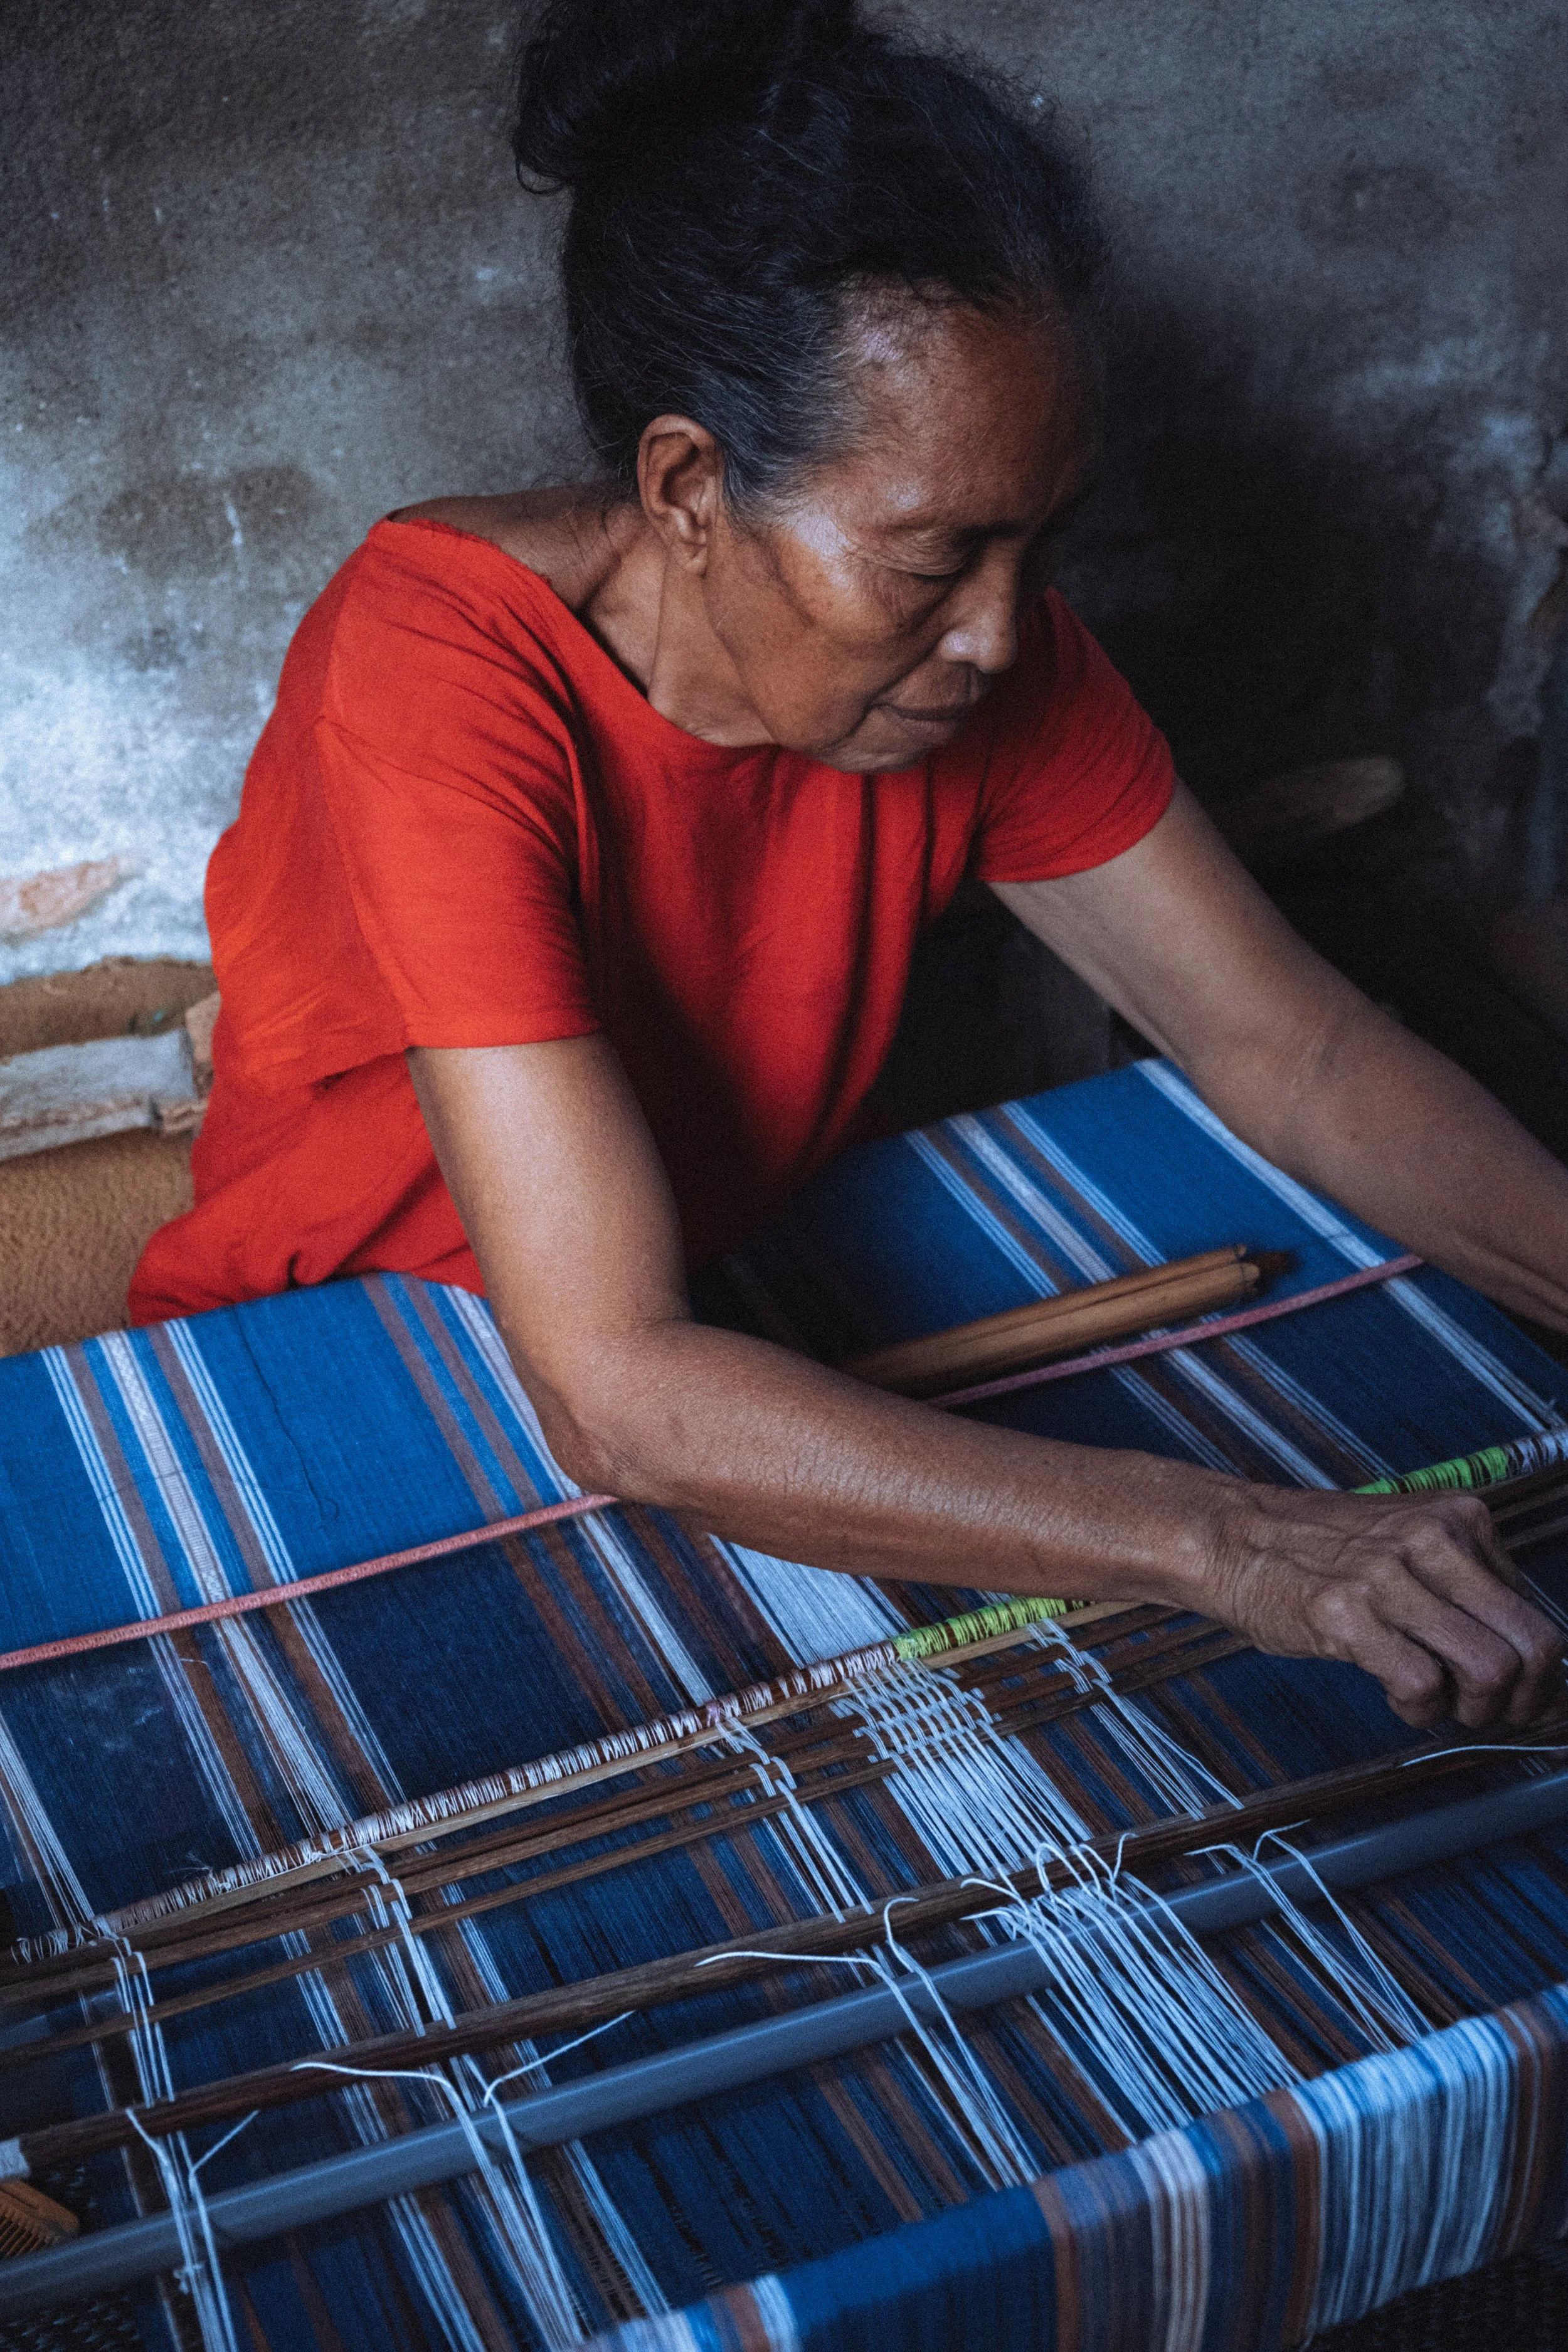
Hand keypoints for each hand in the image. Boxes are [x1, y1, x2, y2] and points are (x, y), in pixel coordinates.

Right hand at [1203, 1484, 1566, 1732]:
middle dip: (1523, 1701)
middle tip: (1493, 1715)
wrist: (1231, 1536)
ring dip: (1473, 1711)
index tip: (1523, 1699)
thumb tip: (1525, 1658)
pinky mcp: (1346, 1612)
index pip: (1537, 1613)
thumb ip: (1465, 1584)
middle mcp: (1433, 1540)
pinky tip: (1397, 1698)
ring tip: (1439, 1707)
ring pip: (1489, 1669)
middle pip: (1533, 1645)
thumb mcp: (1408, 1542)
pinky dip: (1420, 1711)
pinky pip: (1422, 1684)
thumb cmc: (1317, 1550)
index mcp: (1458, 1519)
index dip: (1538, 1675)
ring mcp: (1389, 1574)